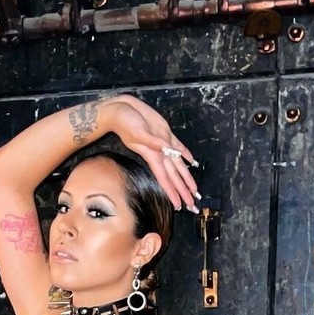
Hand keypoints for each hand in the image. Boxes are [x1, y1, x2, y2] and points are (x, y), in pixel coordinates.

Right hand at [101, 95, 199, 211]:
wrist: (120, 110)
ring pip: (178, 164)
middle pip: (174, 176)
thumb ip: (152, 142)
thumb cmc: (124, 122)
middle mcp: (159, 152)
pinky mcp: (164, 132)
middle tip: (191, 204)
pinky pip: (178, 146)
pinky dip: (185, 153)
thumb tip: (166, 148)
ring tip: (193, 190)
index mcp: (152, 155)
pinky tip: (191, 161)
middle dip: (182, 191)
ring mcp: (163, 143)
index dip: (172, 192)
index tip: (178, 204)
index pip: (165, 178)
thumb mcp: (137, 133)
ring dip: (186, 177)